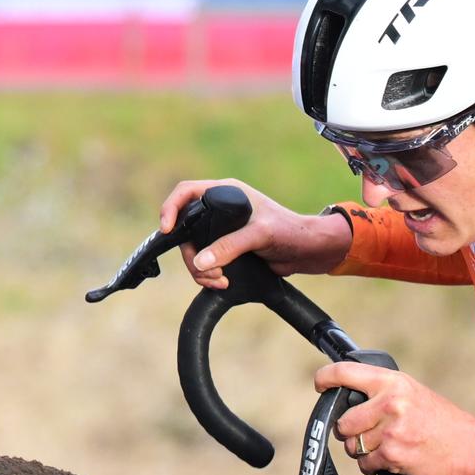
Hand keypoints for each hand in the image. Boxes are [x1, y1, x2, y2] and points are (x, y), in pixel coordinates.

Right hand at [157, 178, 352, 289]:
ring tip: (219, 280)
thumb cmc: (291, 231)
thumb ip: (230, 246)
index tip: (167, 229)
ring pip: (193, 250)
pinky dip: (208, 274)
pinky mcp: (226, 249)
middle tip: (206, 271)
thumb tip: (201, 261)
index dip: (171, 209)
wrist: (307, 251)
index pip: (186, 193)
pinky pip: (205, 262)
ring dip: (200, 269)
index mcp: (226, 193)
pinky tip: (221, 281)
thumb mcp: (260, 235)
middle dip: (191, 255)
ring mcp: (221, 231)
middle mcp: (220, 210)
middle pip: (185, 230)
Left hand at [317, 363, 474, 474]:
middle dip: (350, 432)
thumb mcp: (414, 394)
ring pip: (352, 446)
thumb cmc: (444, 423)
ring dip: (364, 451)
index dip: (326, 378)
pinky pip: (365, 464)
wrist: (471, 449)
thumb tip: (348, 398)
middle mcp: (390, 403)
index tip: (320, 384)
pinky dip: (375, 466)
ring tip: (388, 446)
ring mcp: (390, 431)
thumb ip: (382, 393)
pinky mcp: (392, 455)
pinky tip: (394, 459)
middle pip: (343, 422)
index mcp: (393, 383)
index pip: (346, 373)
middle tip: (369, 433)